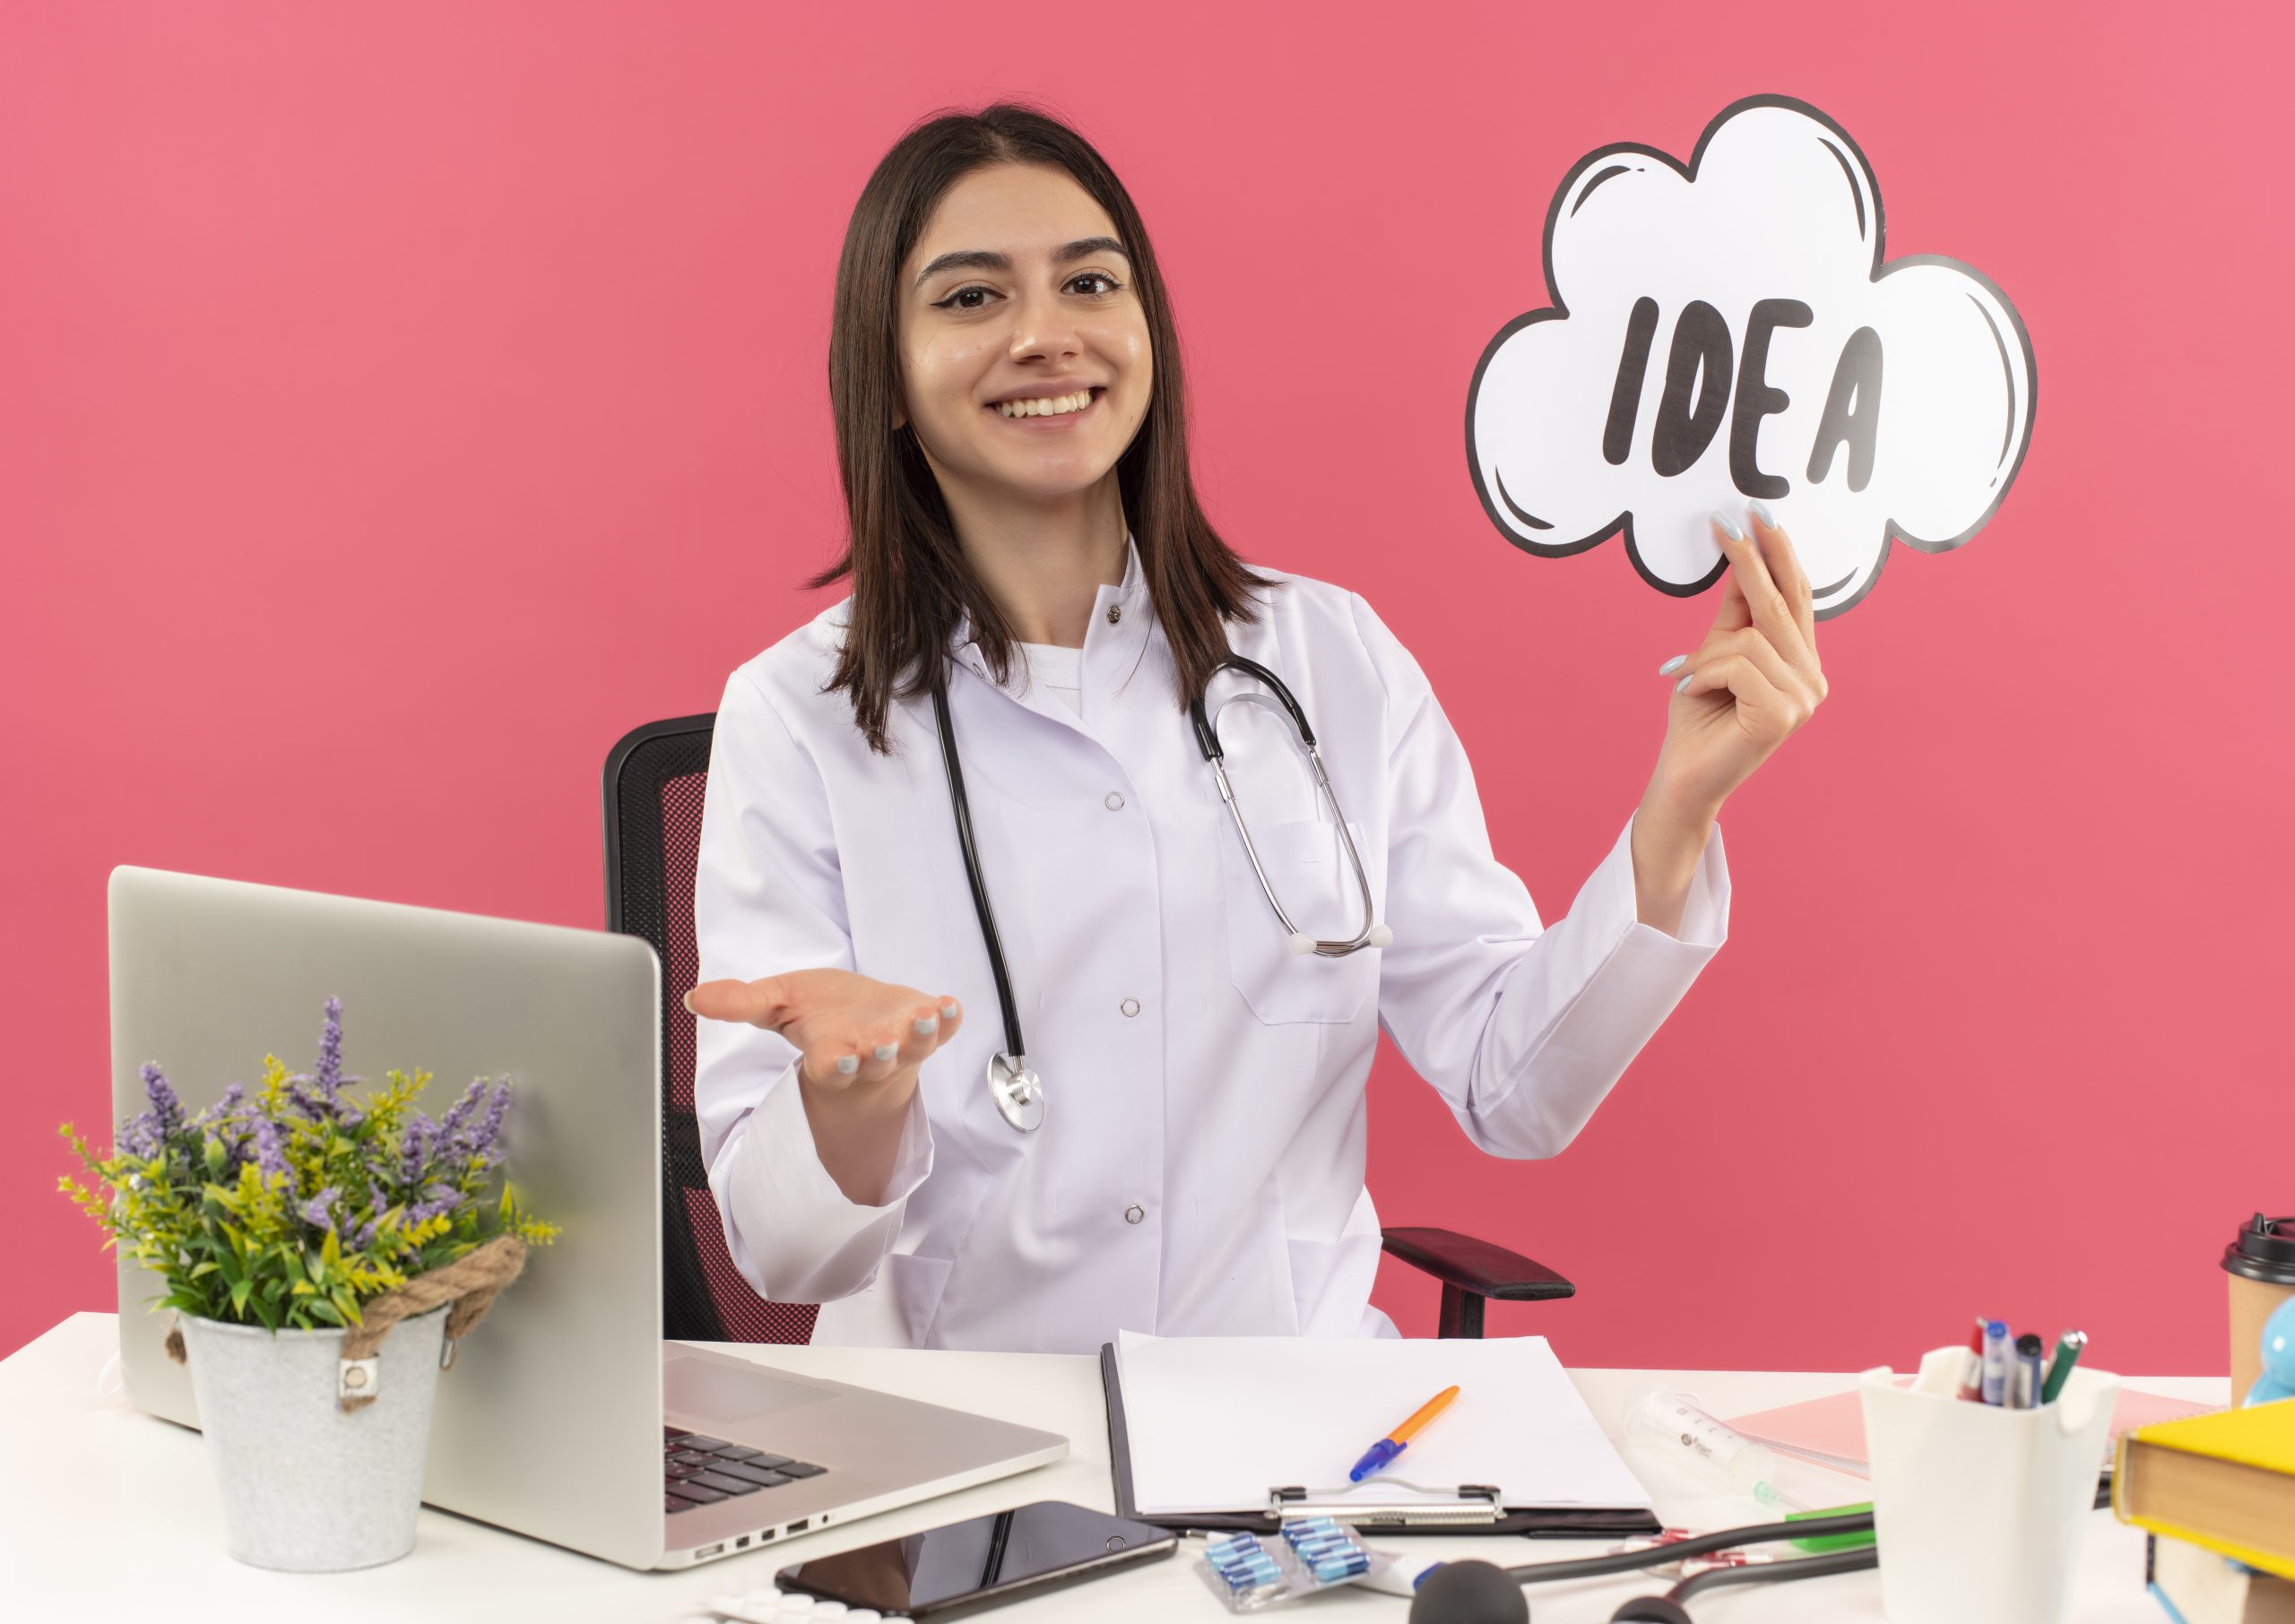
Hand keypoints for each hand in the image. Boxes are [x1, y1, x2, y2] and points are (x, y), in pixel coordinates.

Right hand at [684, 967, 965, 1120]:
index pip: (831, 1066)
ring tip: (927, 1016)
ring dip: (921, 1034)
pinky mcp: (928, 1028)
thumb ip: (741, 1003)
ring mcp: (903, 1044)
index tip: (841, 1060)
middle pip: (876, 1061)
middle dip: (880, 1054)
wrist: (865, 1027)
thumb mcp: (778, 1007)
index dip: (837, 1065)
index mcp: (831, 1055)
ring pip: (914, 1047)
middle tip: (883, 1045)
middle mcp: (870, 1055)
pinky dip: (950, 1018)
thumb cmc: (823, 1019)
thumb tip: (694, 997)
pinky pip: (944, 1029)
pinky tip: (951, 1004)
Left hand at [1648, 502, 1828, 821]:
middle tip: (1728, 520)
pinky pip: (1737, 665)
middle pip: (1780, 605)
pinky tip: (1689, 693)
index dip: (1779, 554)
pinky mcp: (1783, 714)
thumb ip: (1736, 614)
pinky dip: (1703, 673)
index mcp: (1801, 663)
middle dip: (1752, 560)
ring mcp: (1804, 699)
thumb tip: (1743, 558)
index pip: (1795, 597)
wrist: (1683, 778)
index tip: (1755, 514)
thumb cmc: (1697, 718)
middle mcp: (1813, 679)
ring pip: (1750, 638)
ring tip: (1683, 679)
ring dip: (1704, 655)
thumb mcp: (1714, 655)